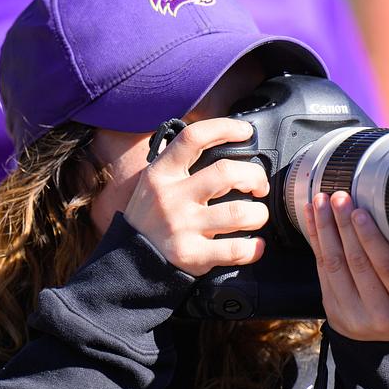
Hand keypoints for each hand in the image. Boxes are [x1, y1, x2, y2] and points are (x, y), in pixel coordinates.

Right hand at [123, 118, 268, 276]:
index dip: (225, 128)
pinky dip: (254, 248)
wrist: (129, 260)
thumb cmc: (152, 217)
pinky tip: (254, 246)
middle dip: (255, 177)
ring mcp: (181, 227)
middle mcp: (171, 197)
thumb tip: (224, 146)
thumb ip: (183, 166)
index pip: (193, 138)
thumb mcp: (156, 183)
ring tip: (257, 217)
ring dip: (259, 214)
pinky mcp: (190, 255)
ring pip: (238, 213)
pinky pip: (235, 249)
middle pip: (226, 173)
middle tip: (259, 187)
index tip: (246, 132)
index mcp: (162, 173)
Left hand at [304, 191, 388, 340]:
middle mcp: (380, 316)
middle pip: (358, 264)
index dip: (372, 239)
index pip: (388, 268)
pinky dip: (315, 241)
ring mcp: (352, 316)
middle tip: (339, 196)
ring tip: (322, 202)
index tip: (361, 211)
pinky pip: (321, 270)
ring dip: (325, 230)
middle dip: (345, 226)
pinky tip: (313, 218)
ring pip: (335, 266)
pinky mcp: (332, 311)